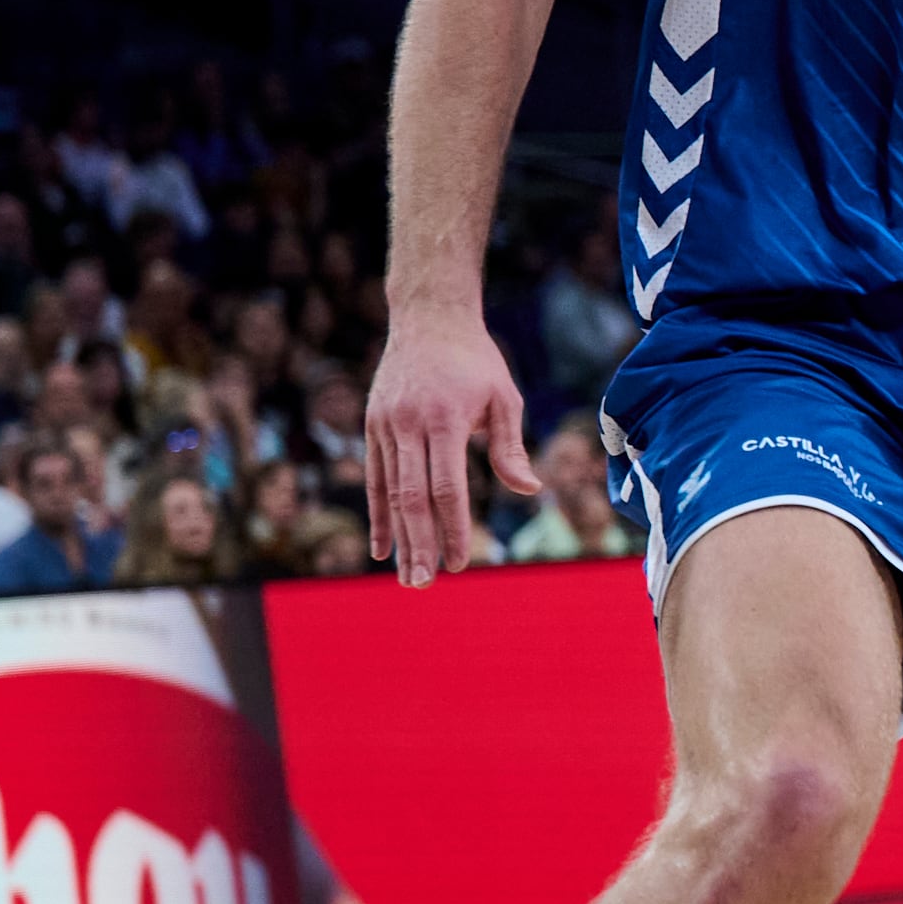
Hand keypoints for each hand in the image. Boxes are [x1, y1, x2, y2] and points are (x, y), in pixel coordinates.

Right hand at [364, 312, 538, 586]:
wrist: (428, 318)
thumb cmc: (476, 361)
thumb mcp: (504, 397)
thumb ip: (509, 447)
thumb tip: (530, 490)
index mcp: (444, 420)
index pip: (446, 487)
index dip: (452, 528)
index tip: (461, 563)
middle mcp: (408, 425)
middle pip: (412, 497)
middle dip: (419, 544)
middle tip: (424, 585)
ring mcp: (385, 426)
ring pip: (390, 492)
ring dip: (399, 538)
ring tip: (408, 577)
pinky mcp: (372, 426)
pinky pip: (375, 479)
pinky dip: (380, 514)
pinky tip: (383, 548)